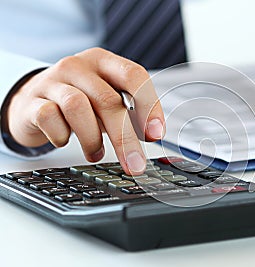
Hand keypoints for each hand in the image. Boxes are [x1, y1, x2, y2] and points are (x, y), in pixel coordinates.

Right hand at [7, 48, 164, 174]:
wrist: (32, 101)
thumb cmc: (79, 102)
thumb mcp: (106, 100)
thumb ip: (129, 111)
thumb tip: (153, 134)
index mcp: (104, 62)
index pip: (134, 75)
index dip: (149, 105)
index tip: (155, 134)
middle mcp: (79, 67)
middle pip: (108, 100)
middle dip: (125, 138)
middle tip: (134, 164)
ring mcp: (52, 81)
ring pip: (78, 107)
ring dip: (92, 139)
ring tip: (96, 154)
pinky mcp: (32, 101)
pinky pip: (50, 118)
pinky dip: (61, 136)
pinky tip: (65, 140)